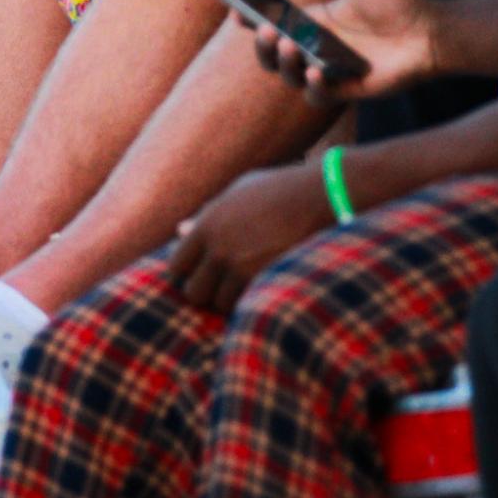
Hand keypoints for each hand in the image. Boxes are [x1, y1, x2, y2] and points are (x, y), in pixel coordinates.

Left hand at [166, 161, 326, 312]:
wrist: (321, 197)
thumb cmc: (278, 190)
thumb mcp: (236, 194)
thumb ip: (206, 216)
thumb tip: (179, 230)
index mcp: (206, 227)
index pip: (177, 267)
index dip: (186, 274)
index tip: (198, 275)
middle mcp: (218, 251)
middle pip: (194, 293)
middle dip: (206, 293)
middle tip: (221, 287)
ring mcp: (243, 269)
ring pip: (221, 305)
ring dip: (231, 301)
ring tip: (245, 288)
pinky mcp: (267, 282)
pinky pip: (247, 307)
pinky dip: (251, 304)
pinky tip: (261, 291)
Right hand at [248, 0, 440, 107]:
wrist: (432, 32)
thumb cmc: (397, 2)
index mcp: (312, 22)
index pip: (271, 24)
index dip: (250, 20)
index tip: (237, 11)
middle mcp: (314, 48)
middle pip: (272, 54)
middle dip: (262, 45)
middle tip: (268, 30)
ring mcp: (328, 70)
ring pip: (289, 76)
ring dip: (283, 63)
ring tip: (291, 45)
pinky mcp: (347, 89)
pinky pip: (319, 95)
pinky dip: (313, 86)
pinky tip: (317, 70)